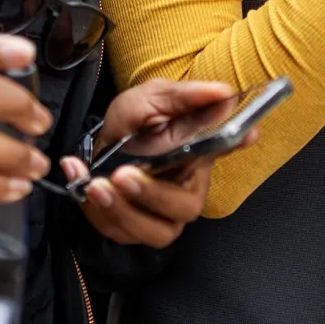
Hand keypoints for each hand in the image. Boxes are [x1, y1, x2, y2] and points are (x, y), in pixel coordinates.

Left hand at [60, 80, 239, 247]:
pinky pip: (117, 230)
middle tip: (122, 175)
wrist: (104, 141)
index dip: (231, 146)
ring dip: (119, 209)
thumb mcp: (152, 99)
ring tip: (95, 184)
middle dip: (151, 196)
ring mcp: (159, 216)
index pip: (224, 150)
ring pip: (150, 230)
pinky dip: (94, 210)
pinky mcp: (131, 228)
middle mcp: (185, 193)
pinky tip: (80, 181)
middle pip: (182, 209)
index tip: (245, 133)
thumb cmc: (135, 121)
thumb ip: (184, 97)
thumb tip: (223, 92)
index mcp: (199, 158)